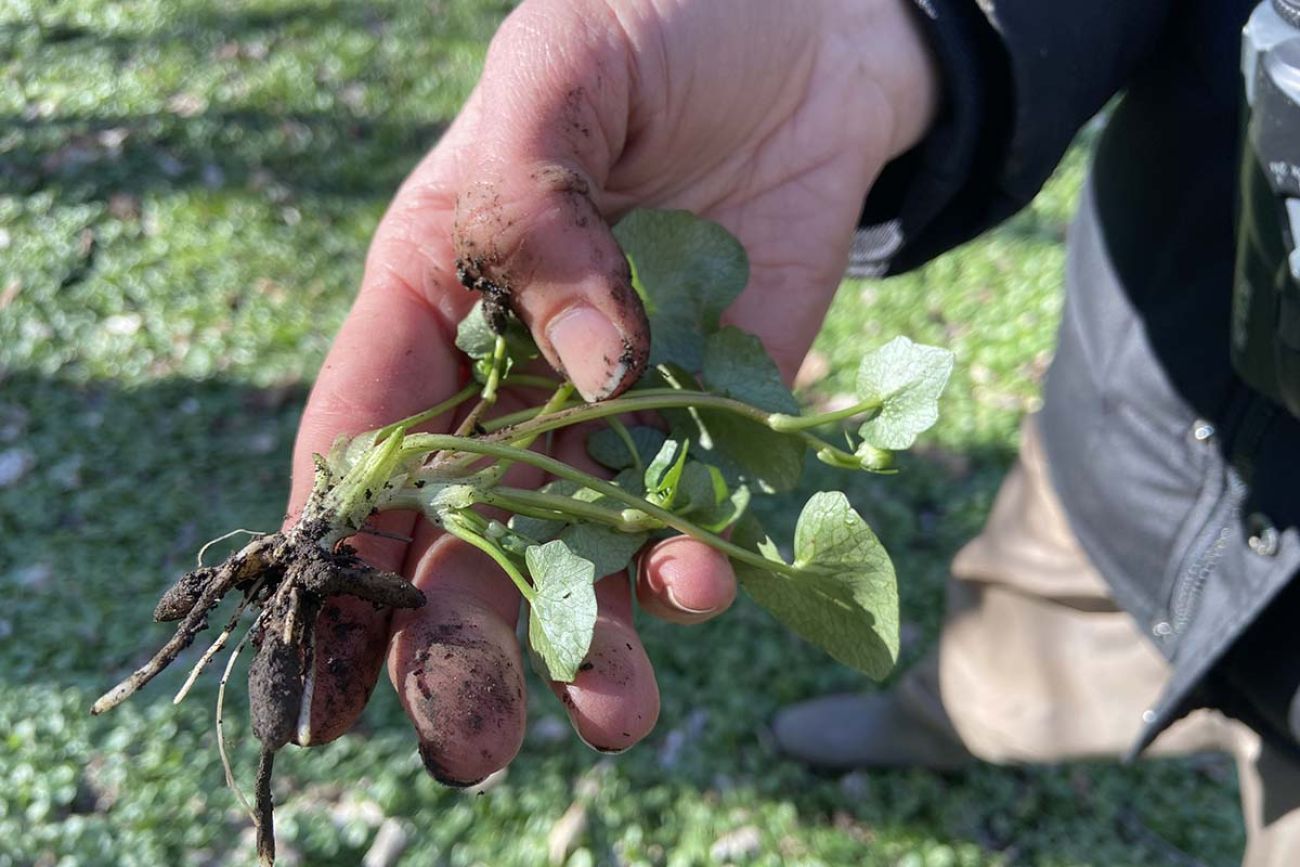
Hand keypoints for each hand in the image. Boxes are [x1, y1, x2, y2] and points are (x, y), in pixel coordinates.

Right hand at [286, 0, 937, 783]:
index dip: (340, 562)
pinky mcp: (724, 412)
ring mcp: (622, 403)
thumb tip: (595, 366)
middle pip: (466, 534)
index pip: (364, 445)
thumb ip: (536, 205)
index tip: (329, 680)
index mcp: (434, 297)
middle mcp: (518, 372)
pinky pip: (697, 508)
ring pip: (581, 552)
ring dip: (591, 638)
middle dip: (463, 644)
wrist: (812, 28)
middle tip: (474, 739)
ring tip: (612, 707)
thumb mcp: (561, 69)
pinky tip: (703, 585)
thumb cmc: (658, 20)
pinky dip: (695, 564)